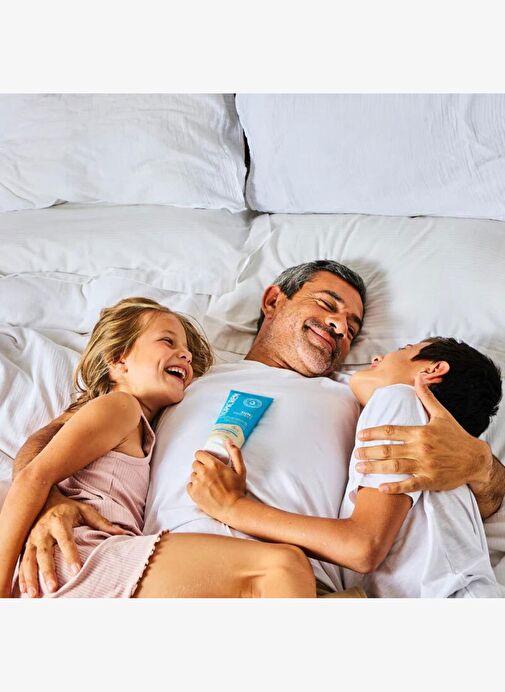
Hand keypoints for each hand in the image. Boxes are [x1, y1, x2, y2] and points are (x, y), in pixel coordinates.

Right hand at [18, 488, 126, 597]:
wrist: (42, 497)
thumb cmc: (67, 507)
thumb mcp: (85, 510)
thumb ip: (102, 522)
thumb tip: (122, 532)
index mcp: (59, 522)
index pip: (66, 541)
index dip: (71, 555)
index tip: (77, 570)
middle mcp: (43, 531)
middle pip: (44, 553)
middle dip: (47, 572)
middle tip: (54, 588)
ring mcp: (31, 538)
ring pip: (29, 560)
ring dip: (30, 578)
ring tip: (34, 595)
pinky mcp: (24, 544)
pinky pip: (21, 562)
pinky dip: (21, 577)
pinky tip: (23, 590)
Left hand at [187, 439, 246, 522]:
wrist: (232, 508)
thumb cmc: (237, 489)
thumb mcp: (240, 470)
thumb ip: (235, 453)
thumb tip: (228, 441)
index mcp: (214, 464)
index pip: (199, 454)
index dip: (203, 457)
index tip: (206, 461)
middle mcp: (203, 472)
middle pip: (195, 464)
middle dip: (201, 467)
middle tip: (209, 474)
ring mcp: (197, 483)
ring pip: (193, 475)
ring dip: (198, 477)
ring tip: (208, 484)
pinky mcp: (193, 493)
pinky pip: (189, 485)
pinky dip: (195, 487)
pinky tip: (203, 490)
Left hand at [353, 373, 492, 494]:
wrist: (476, 459)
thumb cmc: (457, 436)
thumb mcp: (442, 414)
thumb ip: (427, 397)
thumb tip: (418, 378)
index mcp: (420, 432)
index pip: (391, 430)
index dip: (373, 432)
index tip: (360, 435)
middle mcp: (420, 448)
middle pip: (388, 449)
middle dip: (369, 452)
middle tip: (355, 454)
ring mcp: (425, 466)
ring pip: (394, 467)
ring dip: (374, 468)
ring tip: (359, 468)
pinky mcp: (430, 481)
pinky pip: (409, 485)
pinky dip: (394, 487)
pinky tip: (380, 488)